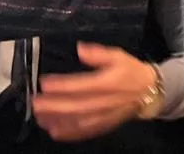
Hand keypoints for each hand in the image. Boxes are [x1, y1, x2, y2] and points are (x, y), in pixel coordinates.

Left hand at [33, 43, 157, 140]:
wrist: (149, 92)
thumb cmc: (131, 71)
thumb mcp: (118, 56)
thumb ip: (99, 53)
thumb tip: (80, 49)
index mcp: (108, 83)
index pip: (81, 85)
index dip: (62, 85)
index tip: (44, 83)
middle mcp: (105, 102)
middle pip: (76, 106)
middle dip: (53, 106)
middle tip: (35, 102)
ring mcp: (103, 117)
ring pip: (77, 121)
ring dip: (56, 120)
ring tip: (39, 116)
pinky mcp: (103, 126)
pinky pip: (84, 132)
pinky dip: (68, 133)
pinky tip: (54, 131)